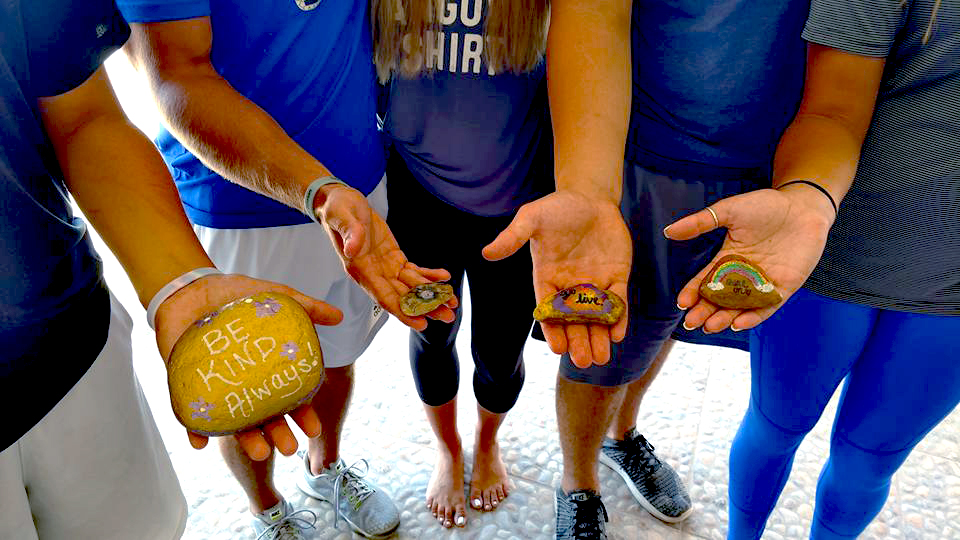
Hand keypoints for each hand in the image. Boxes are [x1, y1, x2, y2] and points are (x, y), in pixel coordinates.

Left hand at [153, 273, 343, 460]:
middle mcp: (243, 384)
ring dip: (245, 440)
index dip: (301, 415)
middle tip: (289, 449)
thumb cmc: (235, 295)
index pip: (287, 398)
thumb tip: (340, 316)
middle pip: (263, 417)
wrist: (190, 288)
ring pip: (233, 422)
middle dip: (277, 435)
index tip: (313, 430)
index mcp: (266, 370)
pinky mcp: (187, 387)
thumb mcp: (276, 298)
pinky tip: (200, 443)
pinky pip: (191, 415)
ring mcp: (216, 388)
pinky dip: (195, 430)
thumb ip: (307, 307)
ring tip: (260, 453)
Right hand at [315, 185, 457, 330]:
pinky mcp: (393, 258)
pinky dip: (429, 275)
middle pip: (403, 298)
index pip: (383, 297)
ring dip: (432, 296)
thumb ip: (349, 232)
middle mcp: (373, 274)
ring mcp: (384, 268)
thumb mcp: (341, 216)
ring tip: (453, 302)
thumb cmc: (338, 210)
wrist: (342, 202)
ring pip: (411, 287)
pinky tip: (444, 277)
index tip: (420, 323)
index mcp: (360, 270)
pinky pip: (413, 271)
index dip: (402, 312)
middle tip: (448, 316)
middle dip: (426, 308)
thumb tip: (353, 249)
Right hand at [483, 191, 631, 367]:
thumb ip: (513, 236)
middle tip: (583, 361)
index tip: (558, 348)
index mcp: (547, 278)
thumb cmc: (557, 208)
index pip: (549, 310)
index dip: (554, 329)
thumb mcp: (532, 217)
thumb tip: (487, 253)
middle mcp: (570, 287)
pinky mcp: (616, 277)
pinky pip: (617, 302)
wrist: (590, 198)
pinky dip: (618, 318)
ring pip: (596, 317)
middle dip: (579, 341)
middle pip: (574, 320)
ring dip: (599, 338)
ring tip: (600, 359)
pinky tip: (618, 334)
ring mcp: (594, 284)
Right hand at [664, 186, 834, 332]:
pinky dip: (753, 316)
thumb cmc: (766, 206)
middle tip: (691, 323)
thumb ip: (700, 223)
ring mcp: (763, 283)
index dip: (693, 292)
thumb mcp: (728, 211)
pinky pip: (766, 307)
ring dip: (724, 318)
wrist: (803, 206)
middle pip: (720, 299)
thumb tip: (668, 231)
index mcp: (728, 259)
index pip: (706, 280)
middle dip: (705, 311)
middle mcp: (743, 275)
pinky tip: (738, 323)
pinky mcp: (783, 288)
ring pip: (740, 307)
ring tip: (710, 326)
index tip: (681, 303)